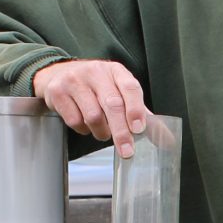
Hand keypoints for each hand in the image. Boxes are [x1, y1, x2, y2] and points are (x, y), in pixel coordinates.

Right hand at [32, 59, 149, 157]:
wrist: (58, 74)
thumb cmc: (95, 87)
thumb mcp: (119, 92)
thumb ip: (140, 113)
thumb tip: (165, 139)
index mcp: (115, 71)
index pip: (130, 88)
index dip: (136, 109)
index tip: (139, 129)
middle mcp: (96, 72)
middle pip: (112, 105)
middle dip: (121, 131)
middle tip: (127, 151)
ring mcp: (75, 81)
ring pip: (93, 116)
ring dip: (101, 132)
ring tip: (103, 133)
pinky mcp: (57, 92)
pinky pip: (74, 120)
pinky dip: (83, 130)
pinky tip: (85, 125)